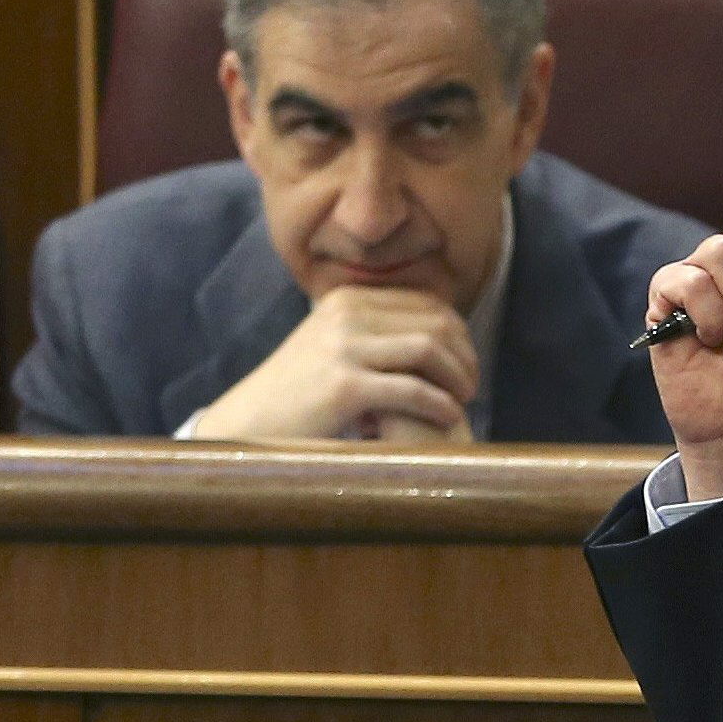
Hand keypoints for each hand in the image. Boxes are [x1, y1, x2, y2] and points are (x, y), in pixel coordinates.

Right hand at [195, 286, 478, 442]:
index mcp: (348, 298)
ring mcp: (345, 348)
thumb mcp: (332, 346)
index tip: (467, 362)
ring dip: (457, 377)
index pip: (425, 302)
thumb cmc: (298, 395)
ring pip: (428, 349)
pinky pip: (412, 389)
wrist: (251, 423)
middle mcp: (347, 314)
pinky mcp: (346, 386)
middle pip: (434, 322)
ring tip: (465, 401)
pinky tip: (450, 418)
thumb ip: (371, 333)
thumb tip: (424, 333)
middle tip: (471, 385)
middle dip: (464, 354)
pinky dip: (439, 404)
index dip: (458, 332)